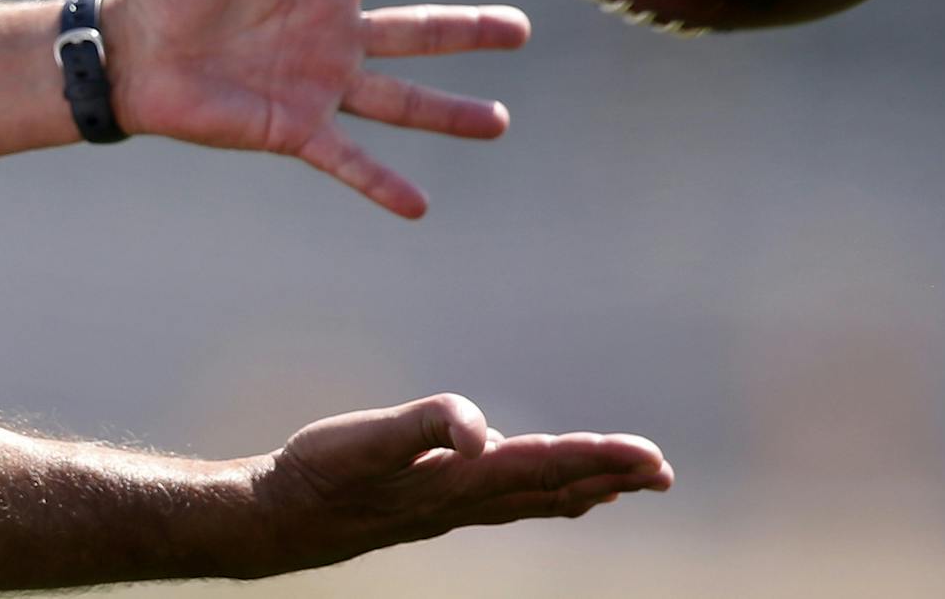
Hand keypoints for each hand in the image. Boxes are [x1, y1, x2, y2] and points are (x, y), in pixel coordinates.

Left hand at [103, 0, 530, 216]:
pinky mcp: (294, 129)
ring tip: (499, 121)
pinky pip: (348, 159)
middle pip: (416, 30)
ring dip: (448, 112)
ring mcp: (316, 84)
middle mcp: (328, 34)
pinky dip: (381, 183)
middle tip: (522, 29)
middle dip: (468, 29)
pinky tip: (420, 207)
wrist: (132, 55)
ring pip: (399, 101)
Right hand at [244, 393, 674, 576]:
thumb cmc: (318, 473)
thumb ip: (425, 426)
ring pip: (535, 498)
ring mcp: (451, 505)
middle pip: (553, 487)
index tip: (651, 458)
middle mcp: (465, 498)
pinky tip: (553, 490)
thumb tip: (482, 433)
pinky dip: (545, 493)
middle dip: (610, 475)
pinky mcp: (433, 503)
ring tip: (632, 481)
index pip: (544, 465)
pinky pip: (507, 500)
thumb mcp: (366, 440)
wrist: (280, 518)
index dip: (599, 458)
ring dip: (587, 486)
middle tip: (664, 471)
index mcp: (459, 480)